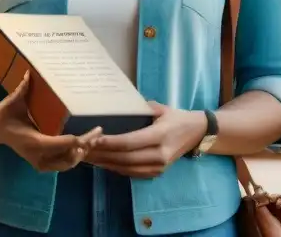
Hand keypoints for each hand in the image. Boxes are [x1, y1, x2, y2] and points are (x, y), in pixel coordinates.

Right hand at [0, 71, 102, 172]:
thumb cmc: (6, 113)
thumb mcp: (13, 101)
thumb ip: (22, 89)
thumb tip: (29, 73)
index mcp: (32, 141)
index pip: (57, 144)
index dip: (74, 141)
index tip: (88, 135)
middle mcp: (36, 154)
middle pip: (66, 156)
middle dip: (83, 147)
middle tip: (97, 135)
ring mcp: (38, 161)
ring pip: (65, 164)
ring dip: (80, 154)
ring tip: (93, 141)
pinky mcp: (40, 162)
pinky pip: (60, 164)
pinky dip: (73, 158)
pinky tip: (83, 147)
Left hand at [85, 102, 207, 178]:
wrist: (197, 133)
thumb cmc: (176, 117)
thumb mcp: (162, 108)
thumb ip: (142, 108)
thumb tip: (119, 106)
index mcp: (160, 136)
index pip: (130, 142)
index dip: (110, 142)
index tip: (94, 139)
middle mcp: (159, 154)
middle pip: (125, 158)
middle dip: (102, 155)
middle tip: (84, 149)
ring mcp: (159, 167)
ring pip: (126, 168)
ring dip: (105, 163)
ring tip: (88, 156)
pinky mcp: (156, 173)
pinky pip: (132, 173)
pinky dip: (115, 168)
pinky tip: (103, 162)